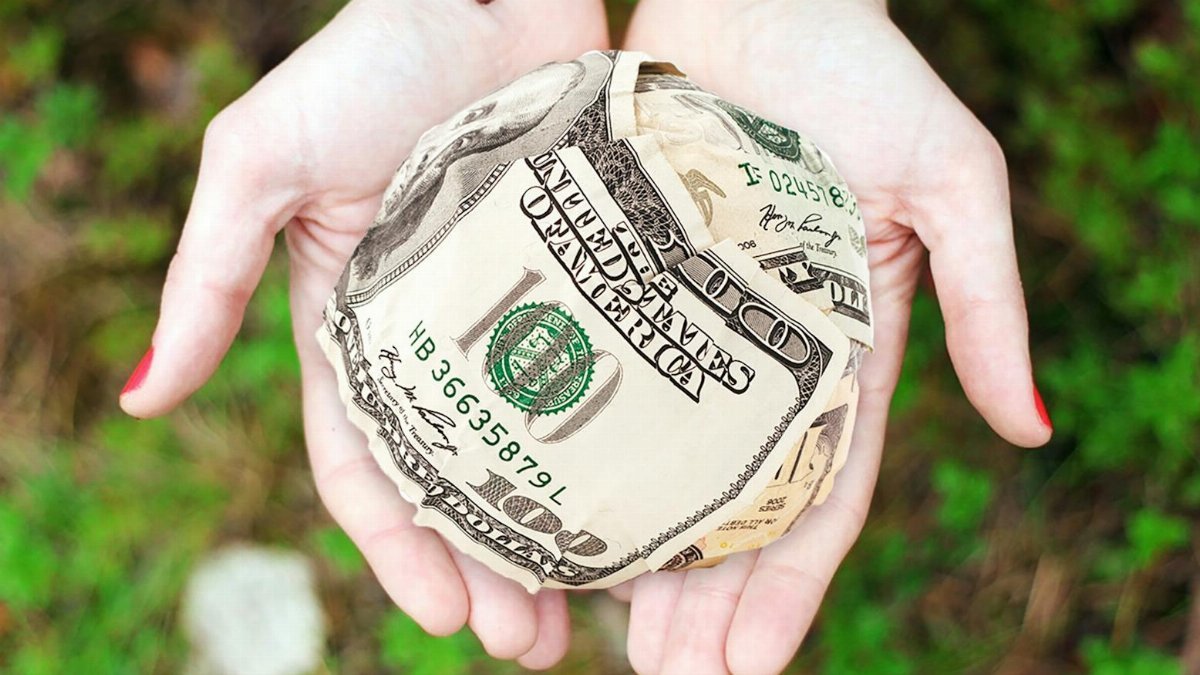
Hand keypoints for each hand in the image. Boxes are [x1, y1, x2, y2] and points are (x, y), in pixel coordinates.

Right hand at [118, 0, 606, 666]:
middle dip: (485, 573)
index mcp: (355, 328)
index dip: (400, 551)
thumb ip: (207, 280)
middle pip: (458, 485)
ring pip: (533, 455)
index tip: (447, 617)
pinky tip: (645, 511)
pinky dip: (611, 456)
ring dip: (552, 539)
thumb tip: (142, 399)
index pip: (368, 469)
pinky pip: (599, 390)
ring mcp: (516, 318)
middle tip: (531, 648)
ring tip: (592, 616)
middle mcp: (437, 338)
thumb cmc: (372, 57)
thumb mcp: (262, 163)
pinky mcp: (584, 287)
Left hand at [618, 1, 1052, 671]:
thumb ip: (987, 301)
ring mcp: (690, 329)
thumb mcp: (953, 182)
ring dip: (645, 559)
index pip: (820, 497)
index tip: (748, 667)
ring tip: (608, 641)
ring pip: (666, 467)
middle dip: (709, 601)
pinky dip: (593, 462)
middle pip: (735, 507)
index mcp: (842, 350)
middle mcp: (761, 356)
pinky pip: (607, 390)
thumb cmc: (862, 73)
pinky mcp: (626, 289)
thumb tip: (1030, 429)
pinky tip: (557, 521)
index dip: (789, 588)